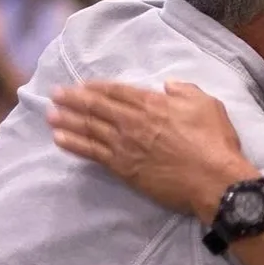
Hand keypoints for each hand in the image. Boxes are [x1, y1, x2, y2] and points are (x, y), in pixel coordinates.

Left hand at [47, 81, 257, 219]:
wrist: (212, 179)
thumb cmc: (214, 141)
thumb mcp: (207, 104)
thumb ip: (185, 91)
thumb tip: (168, 86)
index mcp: (152, 104)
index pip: (116, 91)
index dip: (96, 87)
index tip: (81, 85)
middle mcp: (133, 122)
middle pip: (96, 107)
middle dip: (73, 99)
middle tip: (55, 94)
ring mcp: (125, 146)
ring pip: (89, 129)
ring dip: (67, 120)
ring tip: (50, 114)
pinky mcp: (123, 168)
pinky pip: (92, 153)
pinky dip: (74, 144)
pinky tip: (59, 139)